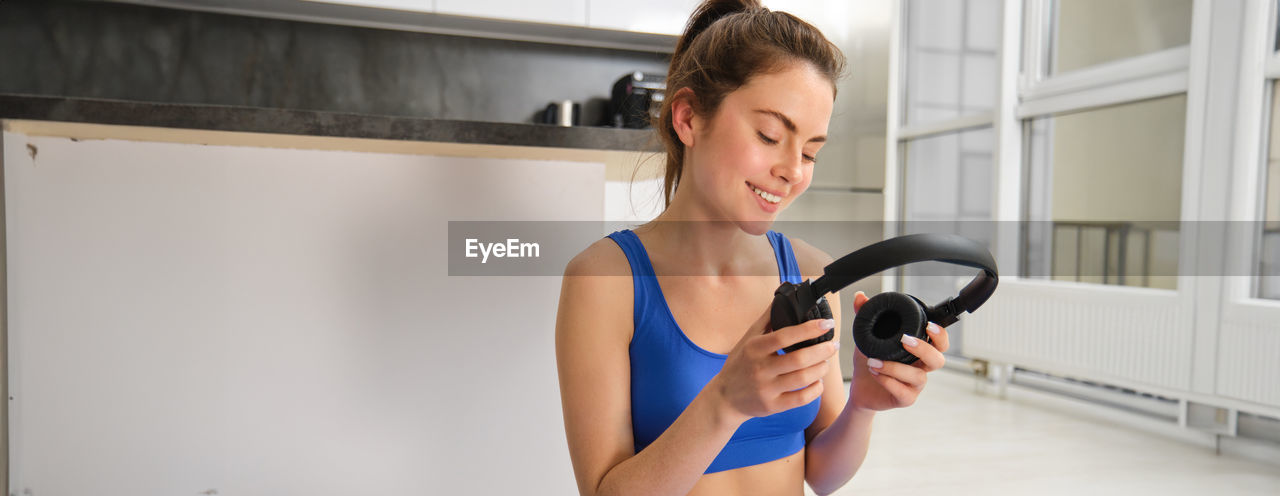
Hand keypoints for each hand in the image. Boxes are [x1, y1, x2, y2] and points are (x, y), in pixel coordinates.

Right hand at [709, 306, 839, 424]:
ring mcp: (766, 389)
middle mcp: (760, 368)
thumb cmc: (739, 364)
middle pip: (799, 358)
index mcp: (754, 348)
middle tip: (833, 345)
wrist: (725, 398)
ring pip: (803, 378)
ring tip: (826, 362)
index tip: (827, 324)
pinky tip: (818, 382)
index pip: (785, 336)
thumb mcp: (747, 339)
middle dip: (822, 350)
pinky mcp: (773, 406)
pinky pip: (801, 399)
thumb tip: (782, 299)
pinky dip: (815, 389)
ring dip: (821, 369)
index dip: (809, 329)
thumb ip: (766, 320)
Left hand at [845, 291, 948, 411]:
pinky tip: (875, 373)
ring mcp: (915, 385)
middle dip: (925, 349)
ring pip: (918, 377)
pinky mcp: (906, 399)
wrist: (860, 388)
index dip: (940, 335)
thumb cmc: (870, 361)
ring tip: (873, 361)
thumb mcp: (866, 337)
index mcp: (918, 351)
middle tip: (905, 341)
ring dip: (895, 367)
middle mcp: (921, 367)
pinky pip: (904, 392)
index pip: (940, 342)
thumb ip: (865, 316)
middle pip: (938, 360)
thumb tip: (860, 297)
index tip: (929, 325)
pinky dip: (888, 381)